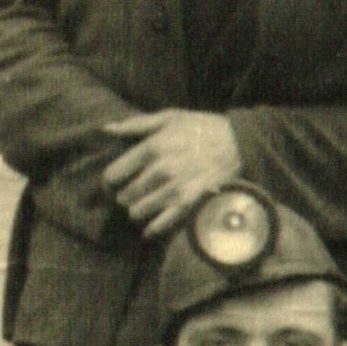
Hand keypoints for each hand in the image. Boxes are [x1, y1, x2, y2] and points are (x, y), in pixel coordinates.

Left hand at [103, 110, 240, 236]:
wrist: (239, 142)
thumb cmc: (202, 127)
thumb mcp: (170, 116)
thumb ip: (137, 124)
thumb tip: (107, 129)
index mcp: (152, 147)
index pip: (114, 174)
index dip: (110, 181)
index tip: (113, 183)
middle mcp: (161, 170)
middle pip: (125, 195)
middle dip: (123, 197)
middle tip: (127, 196)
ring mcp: (175, 188)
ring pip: (139, 211)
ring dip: (136, 211)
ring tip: (139, 208)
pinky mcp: (190, 203)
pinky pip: (162, 223)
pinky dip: (152, 229)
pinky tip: (148, 229)